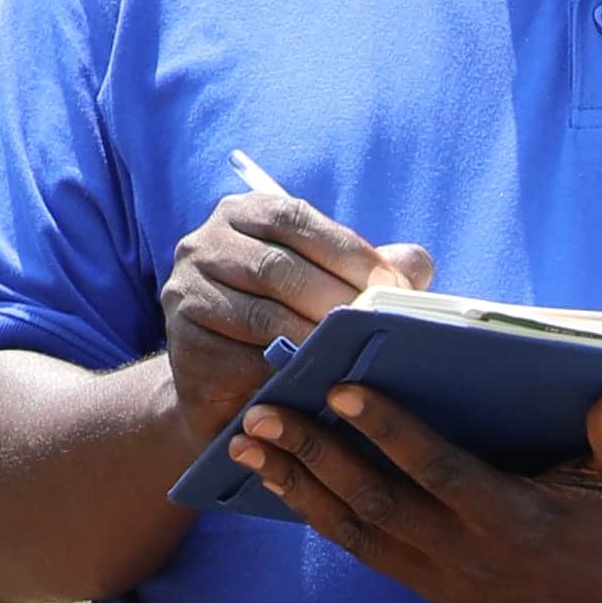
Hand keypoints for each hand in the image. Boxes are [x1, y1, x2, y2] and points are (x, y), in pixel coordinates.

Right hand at [160, 180, 428, 452]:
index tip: (393, 283)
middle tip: (377, 326)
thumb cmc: (290, 324)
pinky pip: (240, 358)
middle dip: (336, 298)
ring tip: (354, 353)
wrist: (228, 389)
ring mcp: (187, 293)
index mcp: (244, 214)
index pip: (296, 220)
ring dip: (314, 336)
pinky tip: (316, 379)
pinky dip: (283, 370)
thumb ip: (371, 270)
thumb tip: (417, 263)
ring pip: (261, 314)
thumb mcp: (330, 288)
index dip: (348, 252)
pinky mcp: (184, 345)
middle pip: (278, 268)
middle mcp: (204, 244)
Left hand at [226, 377, 601, 602]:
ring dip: (299, 487)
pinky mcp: (434, 589)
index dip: (391, 433)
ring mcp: (448, 580)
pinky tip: (281, 480)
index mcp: (517, 521)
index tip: (343, 389)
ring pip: (358, 532)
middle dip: (316, 456)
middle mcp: (473, 558)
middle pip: (379, 504)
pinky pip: (365, 551)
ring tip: (248, 446)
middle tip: (262, 414)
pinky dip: (319, 515)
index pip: (440, 472)